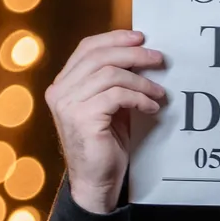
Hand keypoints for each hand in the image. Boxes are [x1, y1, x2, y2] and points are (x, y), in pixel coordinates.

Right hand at [44, 30, 167, 213]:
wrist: (96, 182)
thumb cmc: (105, 146)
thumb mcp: (110, 107)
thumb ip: (116, 82)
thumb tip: (141, 57)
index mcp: (63, 85)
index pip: (86, 49)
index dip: (114, 39)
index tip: (140, 38)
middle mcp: (60, 91)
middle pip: (99, 56)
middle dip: (133, 54)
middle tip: (158, 58)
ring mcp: (68, 104)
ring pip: (110, 74)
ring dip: (141, 81)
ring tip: (159, 93)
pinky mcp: (83, 117)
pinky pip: (117, 95)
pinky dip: (139, 98)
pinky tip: (152, 107)